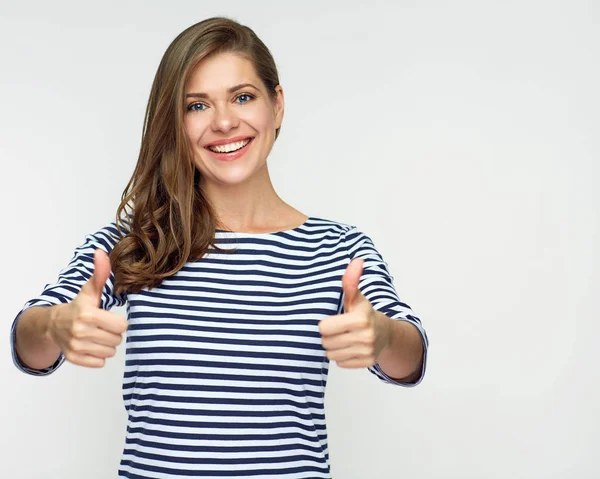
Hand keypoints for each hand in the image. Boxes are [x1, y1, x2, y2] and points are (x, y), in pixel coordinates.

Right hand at [48, 249, 127, 367]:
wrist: (53, 324)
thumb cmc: (78, 306)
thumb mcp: (90, 290)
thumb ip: (100, 273)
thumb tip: (101, 252)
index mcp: (88, 314)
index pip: (121, 326)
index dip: (118, 322)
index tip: (109, 317)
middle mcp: (80, 331)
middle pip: (117, 339)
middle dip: (112, 333)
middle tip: (102, 327)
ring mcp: (76, 346)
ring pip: (110, 352)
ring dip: (107, 345)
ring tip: (96, 335)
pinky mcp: (74, 358)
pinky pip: (100, 363)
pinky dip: (98, 356)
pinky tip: (91, 345)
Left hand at [318, 258, 391, 368]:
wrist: (386, 334)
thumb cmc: (364, 313)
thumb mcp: (356, 297)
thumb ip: (351, 281)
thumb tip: (357, 261)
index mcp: (361, 318)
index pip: (324, 328)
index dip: (325, 324)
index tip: (333, 320)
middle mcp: (366, 337)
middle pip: (326, 342)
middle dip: (329, 336)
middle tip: (338, 330)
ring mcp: (367, 352)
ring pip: (331, 355)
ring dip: (333, 347)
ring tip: (343, 338)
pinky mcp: (367, 363)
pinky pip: (340, 363)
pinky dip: (342, 357)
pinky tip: (349, 348)